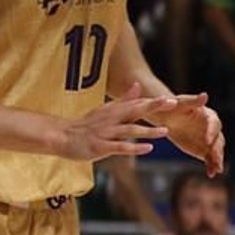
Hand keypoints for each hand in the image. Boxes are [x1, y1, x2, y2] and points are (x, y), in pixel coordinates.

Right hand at [60, 81, 178, 164]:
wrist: (61, 136)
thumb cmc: (86, 124)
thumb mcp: (106, 109)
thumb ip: (124, 100)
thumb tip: (138, 85)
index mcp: (114, 111)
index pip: (137, 104)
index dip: (154, 102)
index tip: (172, 100)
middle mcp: (112, 119)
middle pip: (135, 111)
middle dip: (154, 107)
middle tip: (172, 104)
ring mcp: (106, 133)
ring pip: (130, 130)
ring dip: (148, 131)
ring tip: (165, 131)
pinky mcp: (100, 146)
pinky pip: (119, 147)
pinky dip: (134, 148)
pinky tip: (148, 148)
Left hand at [161, 93, 225, 177]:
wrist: (167, 118)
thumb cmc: (173, 107)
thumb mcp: (181, 102)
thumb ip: (193, 100)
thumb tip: (205, 95)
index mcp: (209, 115)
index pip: (214, 123)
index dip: (211, 131)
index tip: (206, 140)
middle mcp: (212, 129)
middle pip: (218, 139)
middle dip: (218, 150)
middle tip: (215, 159)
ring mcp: (209, 140)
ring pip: (216, 151)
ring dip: (217, 160)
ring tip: (217, 170)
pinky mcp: (203, 150)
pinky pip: (210, 159)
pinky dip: (211, 166)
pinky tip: (211, 174)